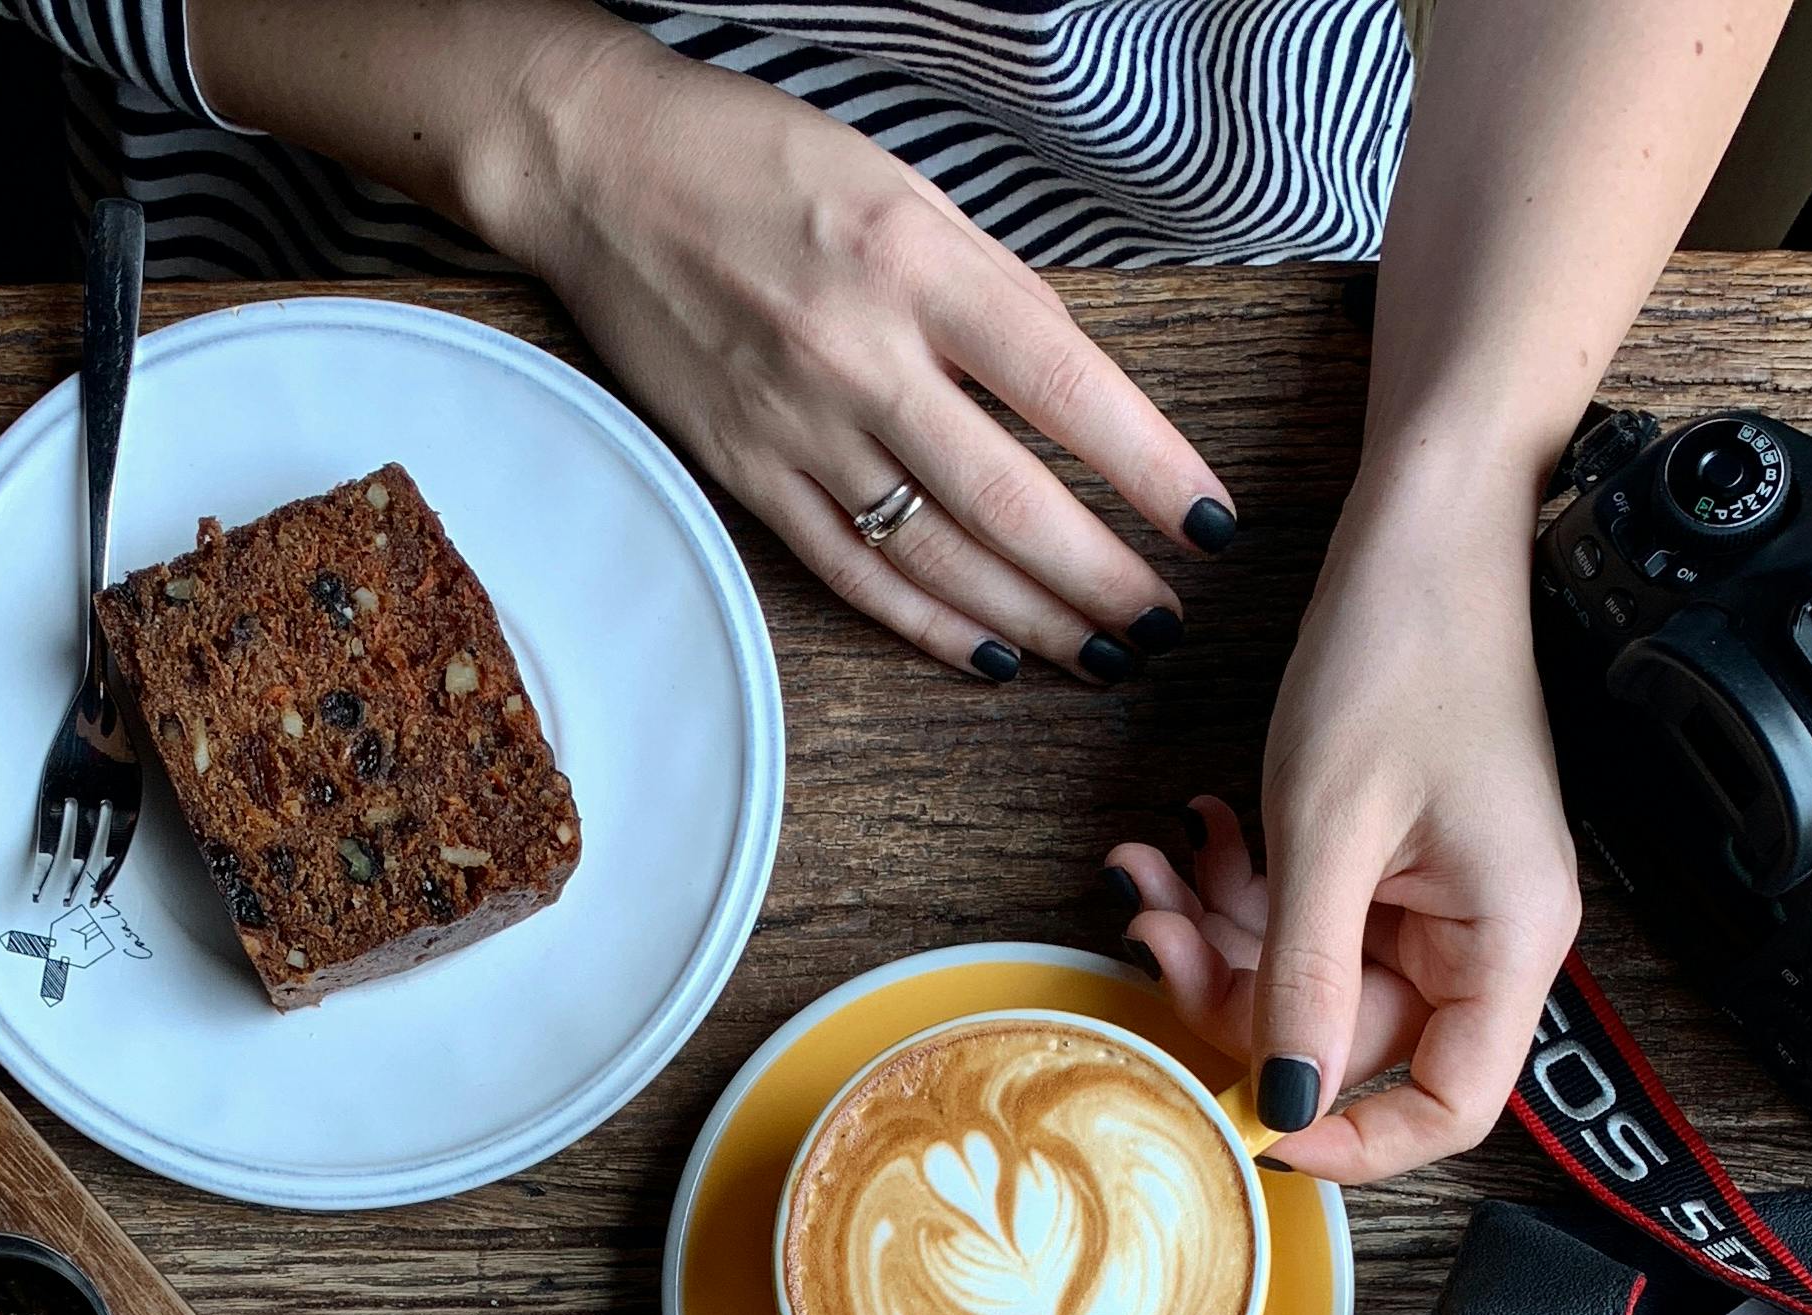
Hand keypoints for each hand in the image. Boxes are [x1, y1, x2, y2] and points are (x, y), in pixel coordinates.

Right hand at [478, 22, 1235, 681]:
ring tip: (1106, 655)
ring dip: (1034, 618)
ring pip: (939, 555)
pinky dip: (931, 625)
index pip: (1065, 388)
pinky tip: (995, 655)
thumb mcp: (901, 189)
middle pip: (1010, 500)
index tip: (1211, 525)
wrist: (600, 171)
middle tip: (1167, 622)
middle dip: (1103, 577)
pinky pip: (855, 572)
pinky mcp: (748, 474)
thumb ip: (988, 292)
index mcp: (915, 263)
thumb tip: (1080, 397)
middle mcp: (859, 355)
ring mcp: (799, 426)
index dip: (1150, 469)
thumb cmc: (761, 162)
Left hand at [1110, 461, 1580, 1177]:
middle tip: (1155, 933)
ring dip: (1222, 936)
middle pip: (1350, 1040)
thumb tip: (1285, 1108)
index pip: (1449, 1106)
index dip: (1351, 1139)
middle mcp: (1487, 936)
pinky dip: (1243, 890)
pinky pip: (1309, 919)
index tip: (1251, 1126)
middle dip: (1239, 997)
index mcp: (1508, 942)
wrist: (1425, 527)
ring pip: (1309, 979)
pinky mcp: (1392, 864)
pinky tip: (1194, 836)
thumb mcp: (1327, 831)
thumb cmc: (1401, 652)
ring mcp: (1437, 900)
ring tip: (1155, 872)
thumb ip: (1303, 982)